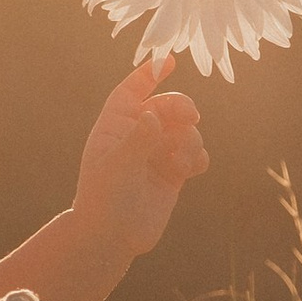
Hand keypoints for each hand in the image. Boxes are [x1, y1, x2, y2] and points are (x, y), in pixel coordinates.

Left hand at [73, 58, 209, 260]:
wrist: (111, 238)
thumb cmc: (104, 199)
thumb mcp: (117, 167)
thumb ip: (137, 140)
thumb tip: (153, 115)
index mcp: (115, 126)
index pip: (131, 91)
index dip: (149, 75)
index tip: (169, 61)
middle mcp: (137, 136)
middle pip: (167, 108)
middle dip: (182, 108)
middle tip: (191, 117)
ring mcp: (156, 155)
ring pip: (185, 132)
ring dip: (190, 140)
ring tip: (182, 160)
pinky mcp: (173, 175)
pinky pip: (194, 155)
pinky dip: (197, 158)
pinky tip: (190, 168)